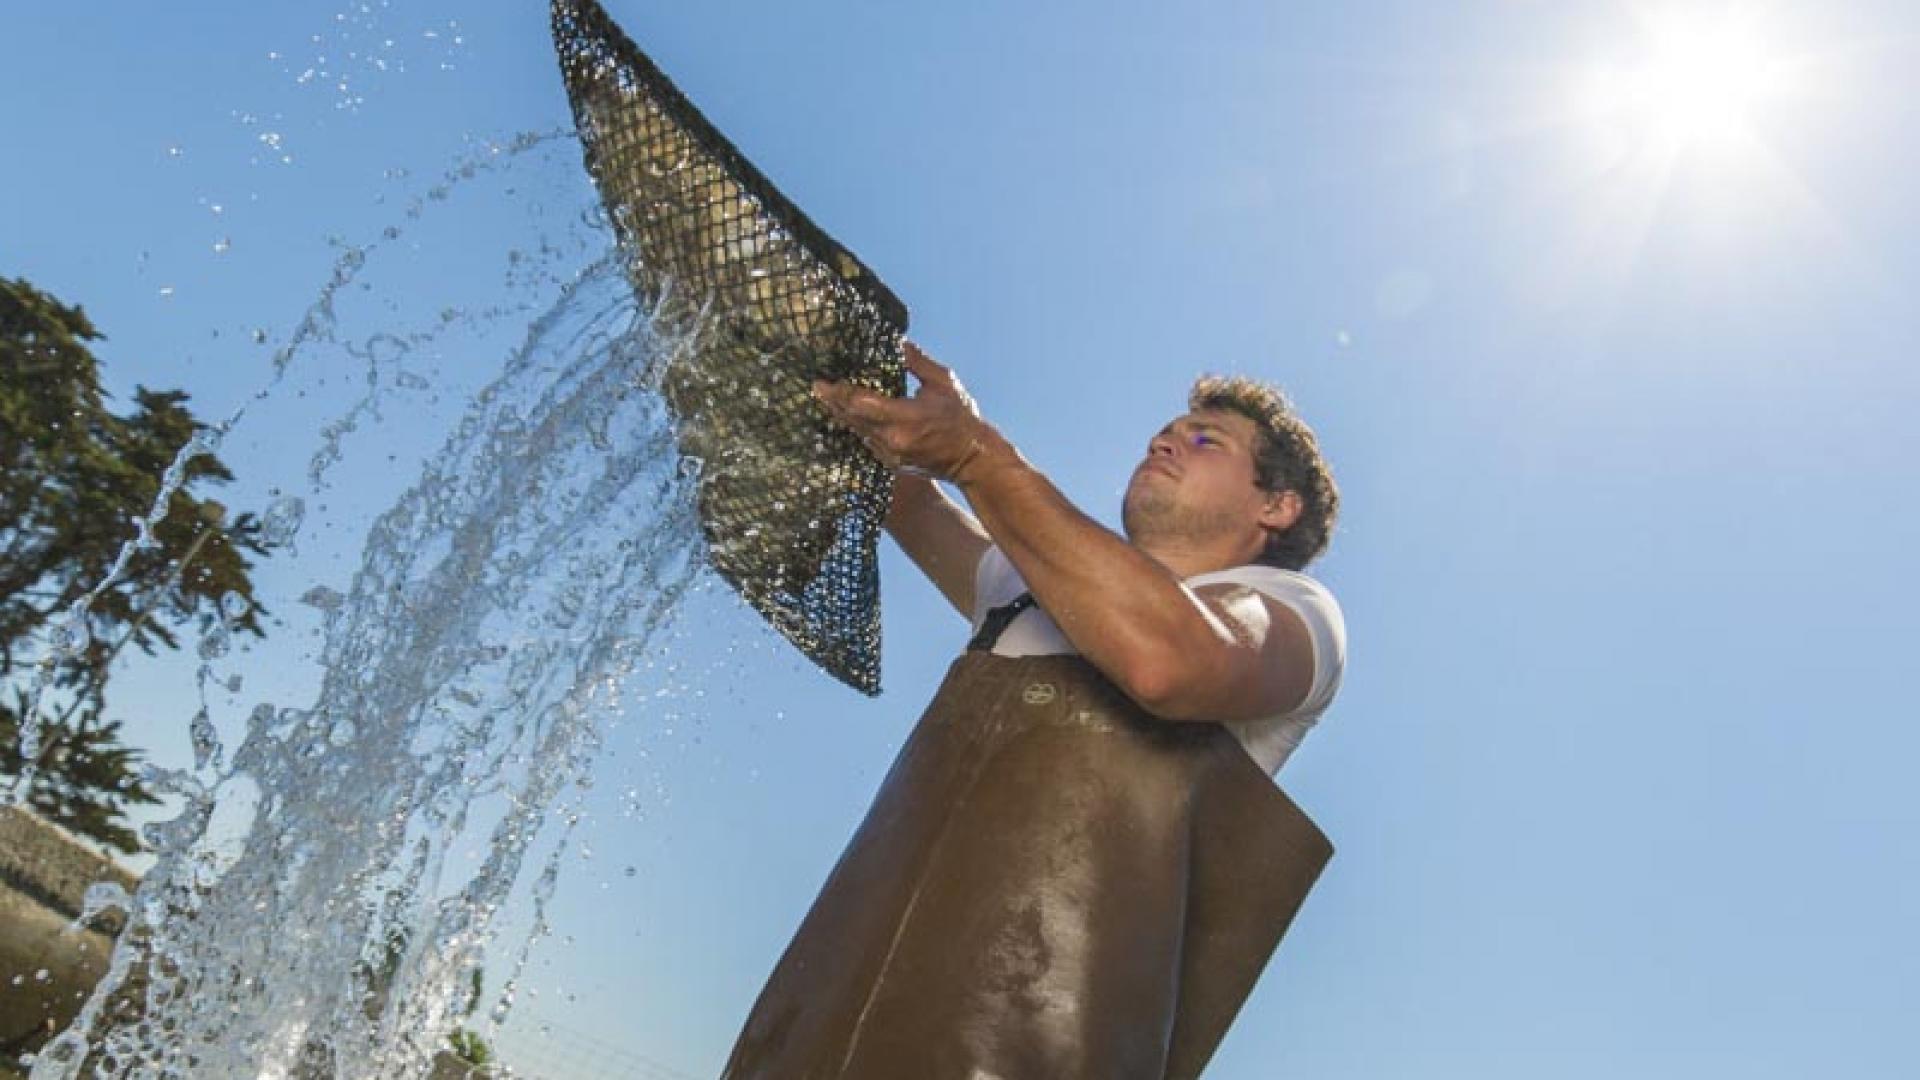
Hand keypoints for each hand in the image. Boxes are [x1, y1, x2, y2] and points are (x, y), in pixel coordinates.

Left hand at [812, 340, 993, 482]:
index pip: (860, 403)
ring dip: (841, 414)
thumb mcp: (944, 382)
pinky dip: (858, 427)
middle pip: (852, 418)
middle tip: (817, 386)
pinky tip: (850, 416)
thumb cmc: (962, 418)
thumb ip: (917, 362)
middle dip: (833, 401)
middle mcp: (892, 439)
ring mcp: (890, 454)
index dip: (839, 392)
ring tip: (828, 398)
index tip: (823, 381)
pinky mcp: (891, 463)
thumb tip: (899, 343)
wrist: (973, 458)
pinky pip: (867, 442)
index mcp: (905, 417)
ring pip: (856, 431)